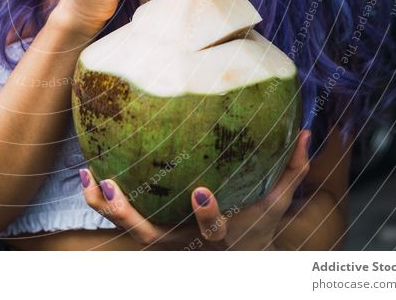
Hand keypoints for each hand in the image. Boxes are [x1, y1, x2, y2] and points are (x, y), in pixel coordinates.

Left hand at [79, 129, 311, 249]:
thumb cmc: (257, 229)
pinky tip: (88, 172)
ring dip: (104, 205)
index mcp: (218, 239)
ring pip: (126, 231)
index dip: (207, 216)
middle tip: (109, 183)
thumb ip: (293, 171)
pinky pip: (119, 219)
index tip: (200, 190)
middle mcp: (184, 246)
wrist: (236, 264)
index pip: (213, 232)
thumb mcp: (276, 207)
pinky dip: (100, 200)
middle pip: (149, 237)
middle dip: (127, 214)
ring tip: (88, 173)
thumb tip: (307, 131)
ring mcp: (162, 244)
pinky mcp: (148, 236)